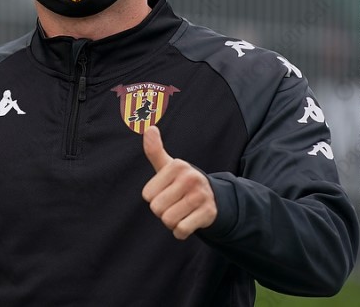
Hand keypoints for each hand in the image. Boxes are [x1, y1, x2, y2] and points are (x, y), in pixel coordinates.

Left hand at [141, 125, 216, 239]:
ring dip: (171, 222)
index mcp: (177, 166)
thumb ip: (155, 150)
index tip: (166, 192)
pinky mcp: (208, 213)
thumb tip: (149, 128)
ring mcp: (201, 195)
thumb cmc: (181, 181)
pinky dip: (180, 232)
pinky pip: (181, 230)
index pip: (147, 195)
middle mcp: (190, 178)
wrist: (212, 198)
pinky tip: (188, 222)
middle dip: (162, 211)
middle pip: (156, 208)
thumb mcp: (168, 166)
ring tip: (182, 211)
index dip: (154, 197)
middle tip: (174, 203)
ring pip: (168, 220)